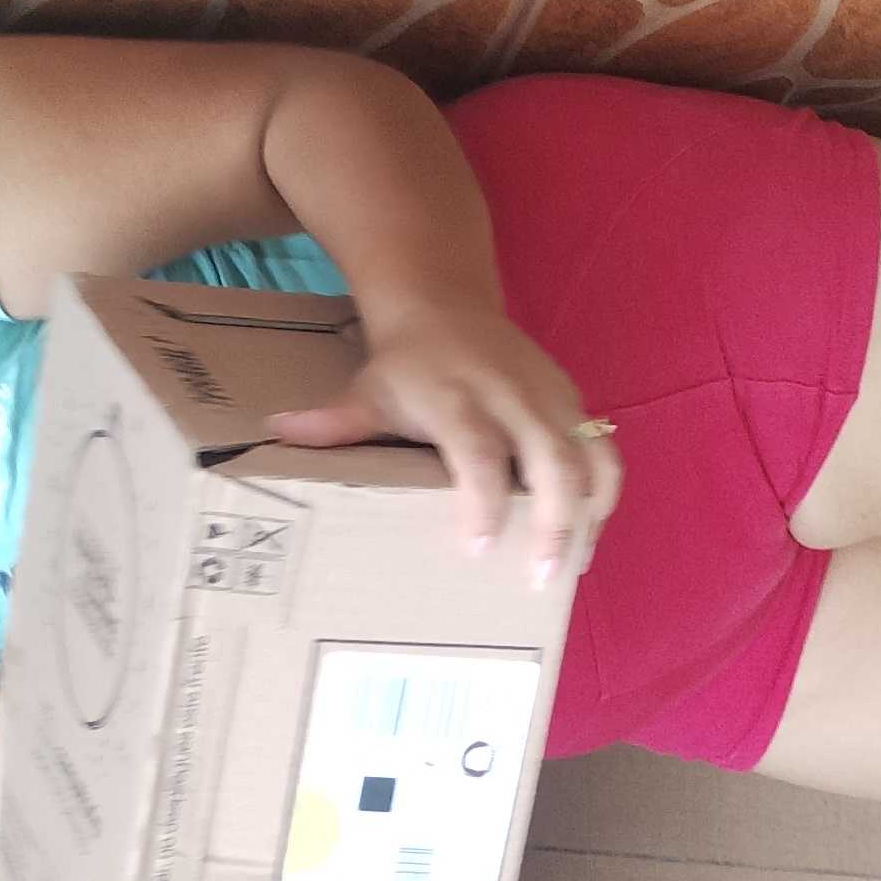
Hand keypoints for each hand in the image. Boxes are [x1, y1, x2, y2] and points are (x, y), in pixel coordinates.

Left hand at [267, 303, 618, 587]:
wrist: (445, 303)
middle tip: (542, 578)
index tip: (479, 549)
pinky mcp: (574, 400)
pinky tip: (587, 535)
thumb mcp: (367, 391)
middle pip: (554, 459)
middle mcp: (513, 396)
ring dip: (591, 513)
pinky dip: (602, 494)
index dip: (482, 502)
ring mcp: (551, 397)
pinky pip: (603, 449)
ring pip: (593, 455)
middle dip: (556, 522)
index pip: (478, 453)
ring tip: (576, 565)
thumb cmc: (406, 364)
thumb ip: (334, 423)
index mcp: (459, 398)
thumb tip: (278, 433)